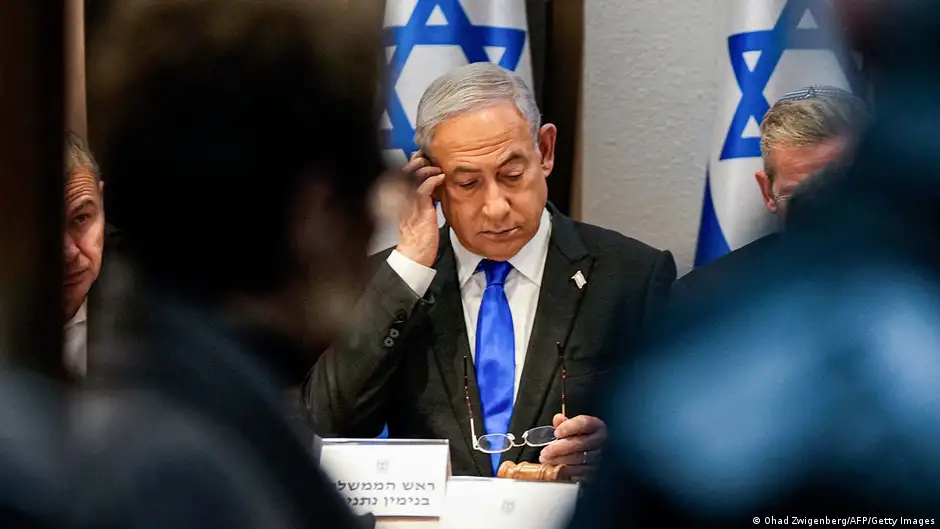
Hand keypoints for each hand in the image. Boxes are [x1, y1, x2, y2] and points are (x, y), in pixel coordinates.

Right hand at [396, 150, 444, 267]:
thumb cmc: (418, 238)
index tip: (426, 159)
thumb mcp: (420, 213)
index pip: (404, 172)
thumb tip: (434, 187)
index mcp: (401, 197)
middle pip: (406, 169)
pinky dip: (433, 180)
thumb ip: (424, 199)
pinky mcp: (419, 208)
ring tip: (438, 169)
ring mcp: (410, 201)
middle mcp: (402, 197)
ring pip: (415, 175)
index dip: (414, 162)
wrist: (414, 255)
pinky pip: (425, 187)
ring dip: (428, 168)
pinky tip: (441, 178)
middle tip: (432, 160)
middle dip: (419, 160)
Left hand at [538, 414, 606, 481]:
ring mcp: (599, 457)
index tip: (556, 432)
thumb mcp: (574, 427)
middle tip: (544, 451)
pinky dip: (565, 470)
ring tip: (546, 459)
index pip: (584, 423)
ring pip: (578, 459)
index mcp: (597, 426)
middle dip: (558, 448)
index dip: (569, 427)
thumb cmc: (581, 437)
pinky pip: (579, 472)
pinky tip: (554, 467)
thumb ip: (565, 423)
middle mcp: (601, 441)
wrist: (592, 453)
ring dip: (559, 460)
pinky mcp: (595, 471)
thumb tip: (558, 419)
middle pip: (579, 443)